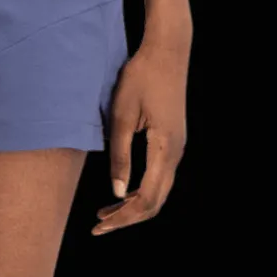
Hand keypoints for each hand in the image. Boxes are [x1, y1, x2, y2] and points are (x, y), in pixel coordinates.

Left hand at [93, 39, 188, 234]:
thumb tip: (116, 192)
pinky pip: (160, 178)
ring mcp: (177, 148)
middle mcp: (176, 153)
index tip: (99, 225)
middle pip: (155, 201)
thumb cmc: (141, 77)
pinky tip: (121, 193)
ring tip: (105, 214)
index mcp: (164, 149)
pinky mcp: (173, 141)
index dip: (122, 217)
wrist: (168, 50)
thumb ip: (120, 156)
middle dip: (127, 218)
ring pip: (159, 192)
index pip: (145, 198)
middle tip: (98, 226)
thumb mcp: (122, 116)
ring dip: (133, 206)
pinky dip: (141, 192)